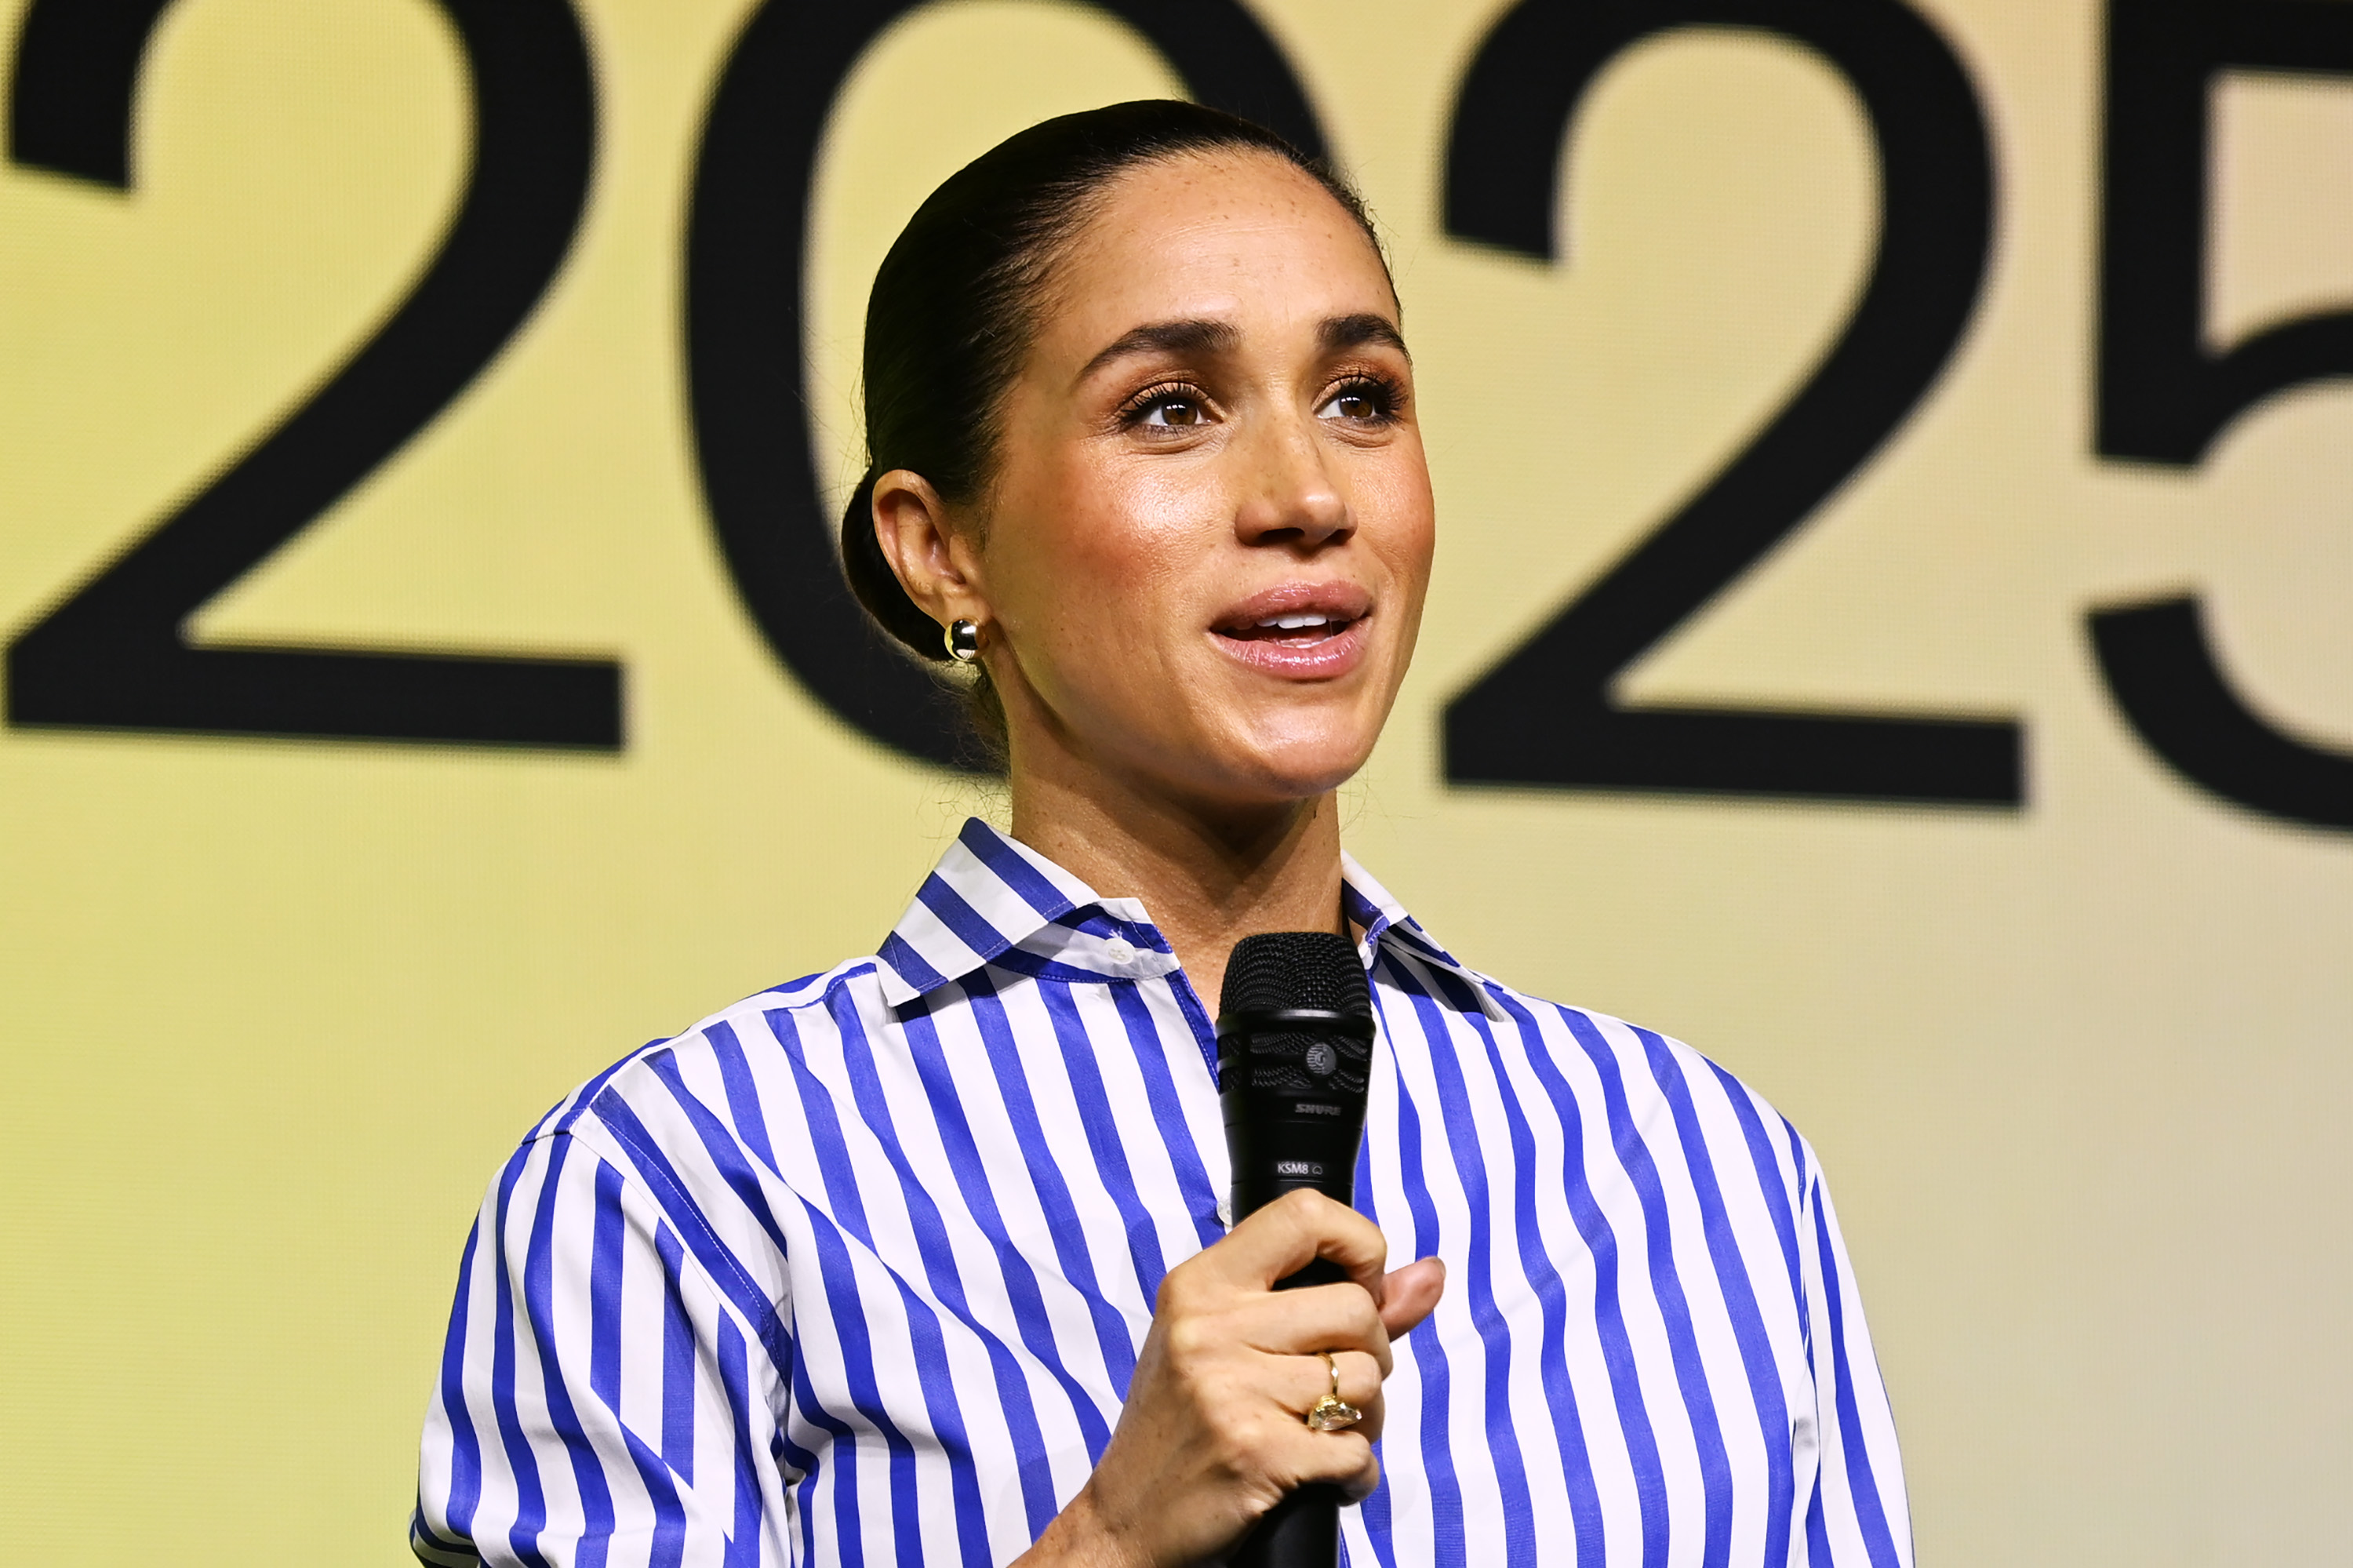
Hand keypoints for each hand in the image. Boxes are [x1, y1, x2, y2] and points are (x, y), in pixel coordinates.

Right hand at [1019, 1189, 1446, 1567]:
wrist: (1127, 1519)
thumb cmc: (1184, 1423)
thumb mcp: (1233, 1341)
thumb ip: (1337, 1301)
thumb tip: (1431, 1273)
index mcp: (1202, 1283)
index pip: (1305, 1215)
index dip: (1360, 1244)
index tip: (1360, 1286)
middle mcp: (1210, 1327)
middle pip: (1356, 1310)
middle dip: (1372, 1354)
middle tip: (1337, 1383)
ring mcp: (1232, 1390)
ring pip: (1365, 1382)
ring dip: (1365, 1418)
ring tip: (1324, 1430)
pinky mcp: (1257, 1453)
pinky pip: (1356, 1451)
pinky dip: (1355, 1473)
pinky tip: (1323, 1475)